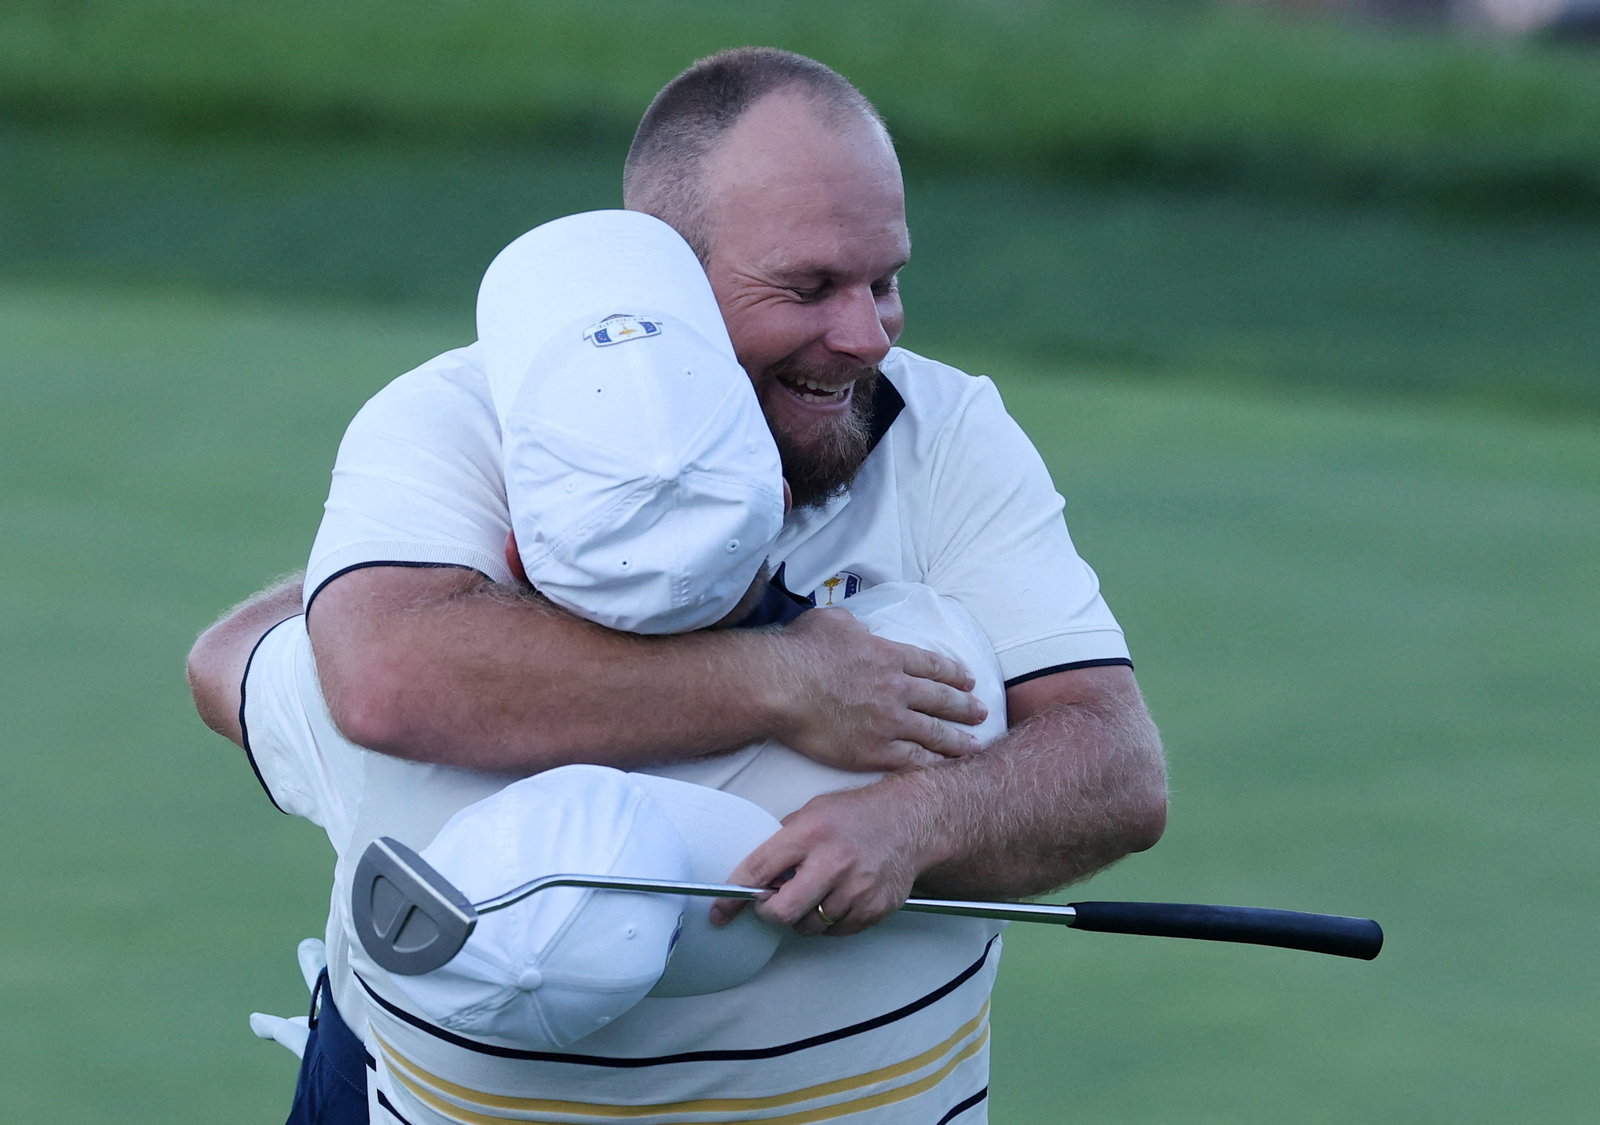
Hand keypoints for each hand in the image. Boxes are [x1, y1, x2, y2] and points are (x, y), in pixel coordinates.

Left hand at [709, 784, 928, 937]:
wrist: (912, 820)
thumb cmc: (858, 814)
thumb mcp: (814, 811)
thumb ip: (784, 841)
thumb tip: (756, 874)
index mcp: (811, 833)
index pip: (759, 870)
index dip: (733, 895)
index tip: (720, 911)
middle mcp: (834, 862)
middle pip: (783, 911)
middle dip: (770, 912)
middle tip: (772, 904)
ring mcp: (856, 889)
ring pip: (809, 926)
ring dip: (803, 916)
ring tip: (816, 891)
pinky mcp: (874, 908)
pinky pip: (836, 931)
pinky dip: (829, 921)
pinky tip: (838, 897)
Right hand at [772, 608, 986, 771]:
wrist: (781, 686)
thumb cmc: (800, 650)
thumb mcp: (832, 621)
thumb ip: (854, 626)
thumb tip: (859, 631)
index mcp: (889, 655)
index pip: (932, 665)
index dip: (953, 673)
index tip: (968, 680)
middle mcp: (897, 689)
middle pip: (941, 699)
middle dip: (964, 707)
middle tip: (981, 712)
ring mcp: (889, 722)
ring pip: (934, 733)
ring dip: (957, 740)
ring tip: (974, 746)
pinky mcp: (874, 752)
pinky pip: (912, 760)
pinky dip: (932, 764)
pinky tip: (944, 769)